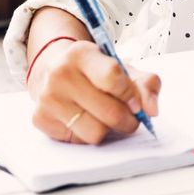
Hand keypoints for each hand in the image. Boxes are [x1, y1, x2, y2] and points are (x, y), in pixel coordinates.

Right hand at [27, 40, 160, 144]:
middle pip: (109, 112)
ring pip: (95, 132)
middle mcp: (60, 74)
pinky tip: (88, 120)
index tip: (137, 104)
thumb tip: (152, 110)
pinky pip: (79, 140)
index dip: (131, 95)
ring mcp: (48, 98)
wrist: (54, 69)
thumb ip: (146, 84)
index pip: (113, 78)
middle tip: (130, 118)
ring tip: (108, 119)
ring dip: (109, 130)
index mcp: (81, 54)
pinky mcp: (41, 119)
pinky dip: (89, 134)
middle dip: (128, 120)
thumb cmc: (93, 71)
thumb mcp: (121, 67)